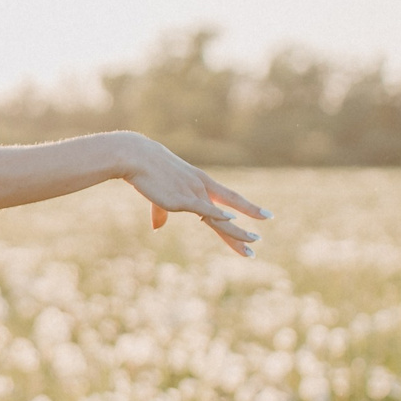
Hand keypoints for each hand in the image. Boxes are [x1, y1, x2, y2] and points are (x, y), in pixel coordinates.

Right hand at [120, 135, 269, 256]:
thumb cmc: (146, 172)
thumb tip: (158, 228)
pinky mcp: (181, 199)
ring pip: (219, 218)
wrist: (136, 157)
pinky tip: (230, 218)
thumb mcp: (158, 194)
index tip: (264, 215)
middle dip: (246, 226)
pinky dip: (217, 214)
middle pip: (230, 209)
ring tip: (252, 243)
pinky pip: (203, 208)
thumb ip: (161, 211)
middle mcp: (202, 188)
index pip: (229, 198)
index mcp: (201, 183)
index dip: (247, 207)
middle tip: (259, 240)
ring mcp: (193, 193)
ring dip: (236, 232)